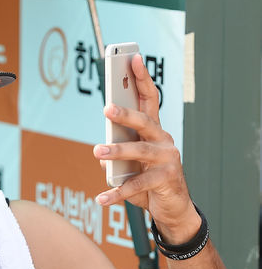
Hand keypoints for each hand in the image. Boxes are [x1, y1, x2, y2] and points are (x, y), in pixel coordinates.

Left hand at [93, 55, 200, 243]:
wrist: (172, 209)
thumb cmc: (149, 183)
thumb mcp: (129, 167)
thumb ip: (115, 158)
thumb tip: (101, 155)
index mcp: (154, 132)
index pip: (149, 100)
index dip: (142, 79)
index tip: (133, 59)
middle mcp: (164, 141)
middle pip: (145, 122)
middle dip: (126, 114)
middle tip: (107, 108)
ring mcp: (168, 159)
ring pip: (140, 151)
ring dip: (117, 151)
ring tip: (97, 151)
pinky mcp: (166, 179)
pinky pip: (137, 185)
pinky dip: (117, 193)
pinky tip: (101, 197)